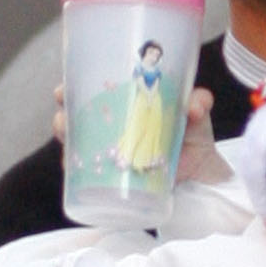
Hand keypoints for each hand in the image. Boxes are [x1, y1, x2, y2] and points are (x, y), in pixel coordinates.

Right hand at [55, 81, 224, 181]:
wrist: (203, 175)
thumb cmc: (194, 137)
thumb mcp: (196, 115)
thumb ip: (198, 104)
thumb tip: (194, 106)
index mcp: (128, 104)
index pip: (93, 90)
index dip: (73, 86)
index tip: (63, 88)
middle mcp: (114, 127)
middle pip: (77, 116)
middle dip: (63, 112)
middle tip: (63, 110)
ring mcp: (112, 154)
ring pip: (78, 144)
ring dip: (66, 136)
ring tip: (65, 130)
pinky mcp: (115, 180)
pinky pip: (89, 176)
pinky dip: (77, 171)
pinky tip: (72, 167)